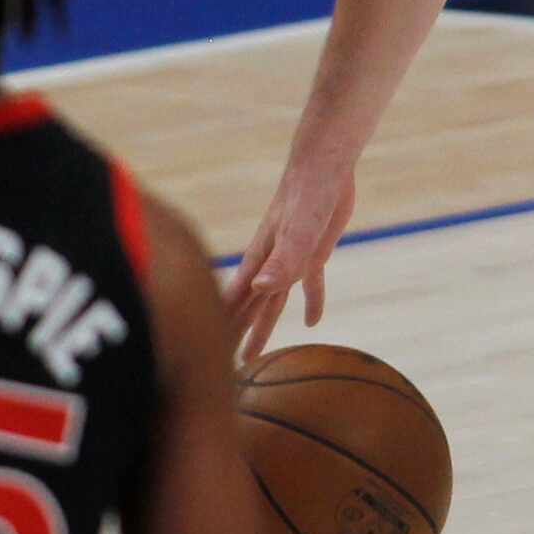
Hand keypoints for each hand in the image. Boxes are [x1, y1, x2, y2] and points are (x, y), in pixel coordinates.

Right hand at [226, 160, 356, 363]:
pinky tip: (313, 322)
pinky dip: (310, 302)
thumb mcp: (298, 228)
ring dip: (263, 325)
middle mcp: (270, 262)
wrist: (324, 161)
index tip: (209, 359)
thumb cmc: (307, 192)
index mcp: (261, 260)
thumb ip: (282, 260)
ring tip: (251, 356)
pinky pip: (308, 283)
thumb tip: (260, 290)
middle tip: (222, 371)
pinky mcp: (312, 250)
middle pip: (249, 307)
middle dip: (234, 336)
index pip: (235, 302)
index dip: (223, 329)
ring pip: (272, 301)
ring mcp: (290, 257)